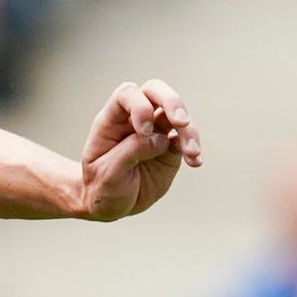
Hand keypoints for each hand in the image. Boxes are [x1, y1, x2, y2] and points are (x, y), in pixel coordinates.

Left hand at [77, 79, 202, 219]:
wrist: (111, 204)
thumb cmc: (101, 187)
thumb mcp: (107, 174)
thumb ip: (130, 152)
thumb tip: (161, 138)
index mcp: (111, 122)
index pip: (125, 95)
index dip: (139, 106)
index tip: (144, 131)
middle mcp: (134, 121)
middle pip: (155, 91)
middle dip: (172, 101)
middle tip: (181, 122)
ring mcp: (155, 132)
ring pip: (177, 114)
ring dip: (189, 130)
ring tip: (192, 153)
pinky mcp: (171, 147)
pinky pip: (187, 139)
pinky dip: (194, 148)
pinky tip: (195, 162)